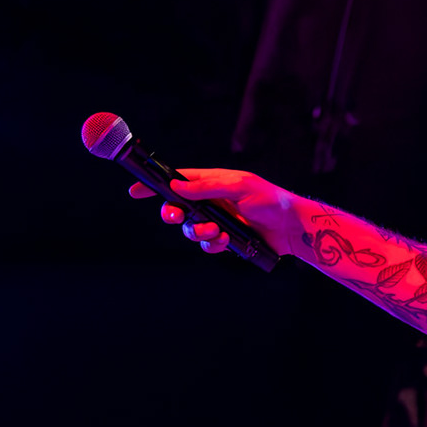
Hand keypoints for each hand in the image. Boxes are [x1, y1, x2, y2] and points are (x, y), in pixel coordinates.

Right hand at [127, 168, 303, 256]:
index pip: (176, 181)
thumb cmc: (270, 199)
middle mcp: (210, 201)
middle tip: (176, 217)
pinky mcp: (226, 238)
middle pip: (177, 208)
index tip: (136, 192)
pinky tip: (226, 240)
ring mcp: (217, 221)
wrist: (291, 227)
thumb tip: (177, 188)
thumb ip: (208, 187)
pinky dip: (213, 244)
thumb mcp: (240, 186)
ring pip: (190, 229)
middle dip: (172, 214)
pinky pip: (207, 244)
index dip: (155, 186)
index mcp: (211, 183)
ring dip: (197, 232)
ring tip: (216, 230)